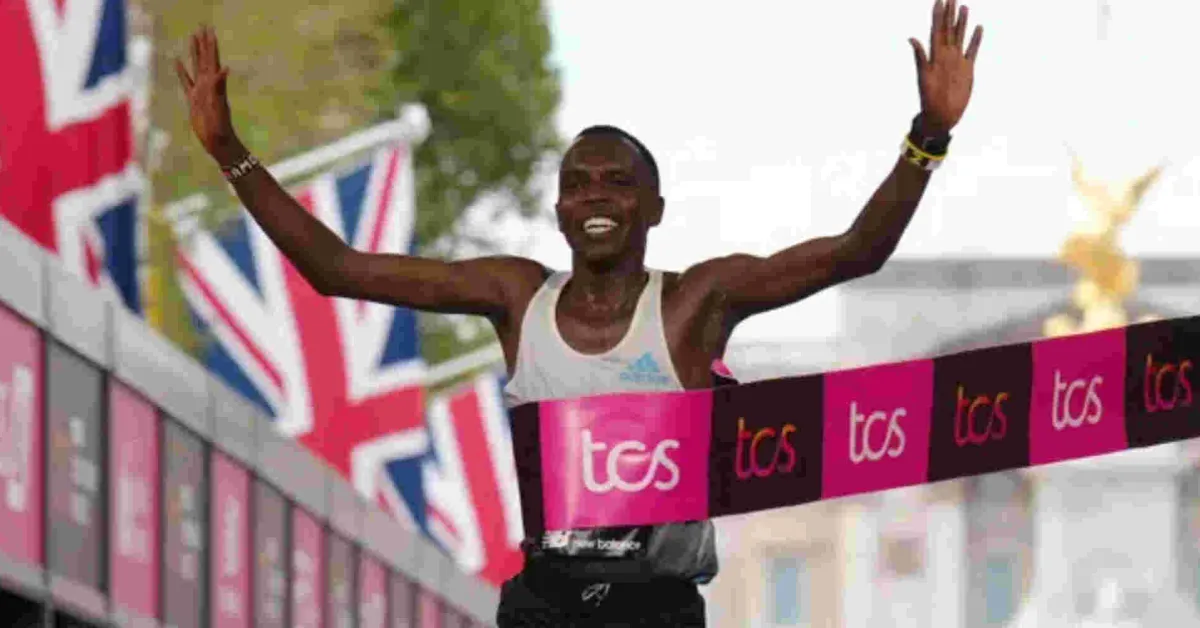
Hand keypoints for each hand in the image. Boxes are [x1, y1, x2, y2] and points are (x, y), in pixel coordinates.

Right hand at [174, 25, 240, 162]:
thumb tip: (224, 69)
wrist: (218, 141)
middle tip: (202, 27)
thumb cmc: (220, 126)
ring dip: (195, 52)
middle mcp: (208, 85)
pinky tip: (177, 61)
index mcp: (214, 84)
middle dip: (203, 43)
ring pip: (196, 67)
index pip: (212, 60)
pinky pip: (186, 81)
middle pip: (205, 59)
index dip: (210, 46)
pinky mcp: (193, 100)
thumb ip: (219, 87)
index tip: (209, 31)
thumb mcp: (219, 105)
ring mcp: (200, 91)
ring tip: (192, 37)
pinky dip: (182, 71)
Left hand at [908, 0, 982, 136]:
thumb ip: (920, 56)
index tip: (939, 0)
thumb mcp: (923, 76)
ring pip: (960, 37)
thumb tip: (911, 38)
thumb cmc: (929, 99)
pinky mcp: (967, 69)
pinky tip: (978, 27)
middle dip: (950, 13)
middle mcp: (946, 55)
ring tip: (964, 7)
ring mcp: (956, 61)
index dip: (938, 15)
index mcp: (935, 55)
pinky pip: (972, 50)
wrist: (942, 115)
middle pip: (948, 29)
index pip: (936, 29)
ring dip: (962, 22)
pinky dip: (975, 39)